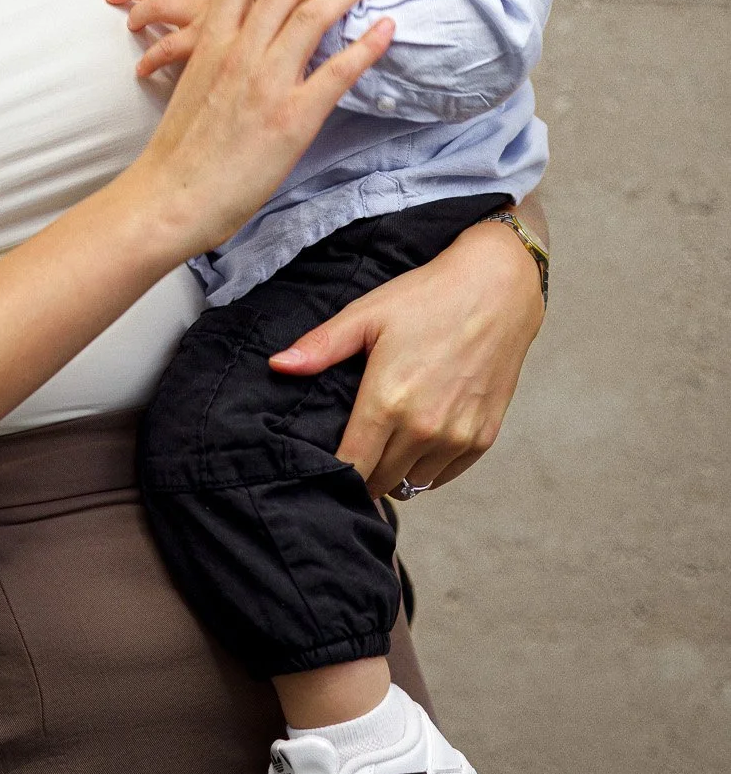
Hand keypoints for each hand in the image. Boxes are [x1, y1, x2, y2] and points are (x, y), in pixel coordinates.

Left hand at [107, 0, 274, 78]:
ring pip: (159, 8)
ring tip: (130, 24)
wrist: (293, 38)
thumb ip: (262, 3)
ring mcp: (203, 19)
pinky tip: (140, 69)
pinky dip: (151, 59)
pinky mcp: (201, 46)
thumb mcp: (274, 6)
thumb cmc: (289, 21)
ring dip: (141, 12)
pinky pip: (167, 49)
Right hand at [129, 0, 393, 260]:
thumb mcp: (189, 88)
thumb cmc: (178, 153)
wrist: (170, 197)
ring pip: (311, 15)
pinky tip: (386, 30)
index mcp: (209, 46)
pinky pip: (339, 69)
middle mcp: (240, 54)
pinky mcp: (295, 117)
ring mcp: (268, 83)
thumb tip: (241, 55)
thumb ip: (215, 61)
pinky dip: (367, 45)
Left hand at [267, 218, 546, 499]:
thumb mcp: (366, 314)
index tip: (323, 466)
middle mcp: (424, 428)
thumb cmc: (427, 298)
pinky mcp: (482, 438)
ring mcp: (456, 437)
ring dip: (394, 472)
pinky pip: (443, 477)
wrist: (496, 289)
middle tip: (353, 451)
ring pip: (412, 484)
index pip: (351, 466)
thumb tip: (278, 365)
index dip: (333, 472)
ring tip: (384, 446)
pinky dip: (427, 469)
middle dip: (362, 473)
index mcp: (387, 402)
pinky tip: (417, 442)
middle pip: (379, 481)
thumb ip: (321, 347)